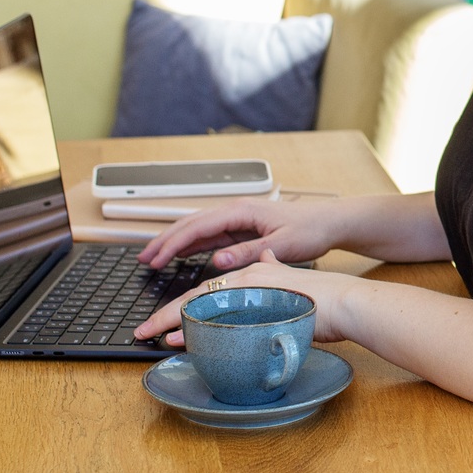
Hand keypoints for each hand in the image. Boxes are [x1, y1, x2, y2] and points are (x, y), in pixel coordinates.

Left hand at [134, 250, 362, 347]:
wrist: (348, 303)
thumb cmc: (325, 302)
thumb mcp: (292, 283)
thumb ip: (275, 272)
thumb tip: (267, 260)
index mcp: (253, 273)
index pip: (209, 289)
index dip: (183, 304)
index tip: (163, 319)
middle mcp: (248, 276)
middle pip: (197, 295)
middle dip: (165, 313)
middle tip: (142, 330)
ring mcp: (251, 288)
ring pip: (201, 303)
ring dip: (172, 320)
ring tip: (151, 334)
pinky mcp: (257, 302)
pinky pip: (217, 316)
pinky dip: (192, 327)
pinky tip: (177, 337)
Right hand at [137, 199, 346, 271]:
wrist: (330, 222)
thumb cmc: (311, 230)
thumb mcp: (281, 244)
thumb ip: (248, 252)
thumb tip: (216, 261)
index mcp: (242, 211)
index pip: (198, 226)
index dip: (173, 243)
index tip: (155, 259)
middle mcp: (236, 212)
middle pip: (191, 225)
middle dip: (165, 241)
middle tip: (142, 260)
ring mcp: (238, 220)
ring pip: (198, 231)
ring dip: (174, 244)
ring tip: (152, 259)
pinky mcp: (243, 230)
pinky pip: (211, 237)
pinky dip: (192, 246)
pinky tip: (179, 256)